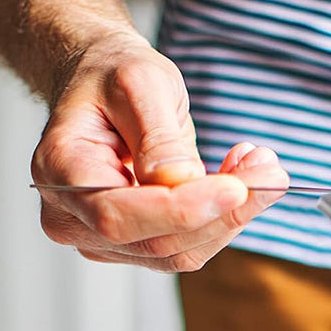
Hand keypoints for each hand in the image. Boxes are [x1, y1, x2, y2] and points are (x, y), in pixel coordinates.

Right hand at [31, 32, 287, 271]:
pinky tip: (244, 180)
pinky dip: (228, 217)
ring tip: (263, 168)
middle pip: (158, 241)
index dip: (181, 210)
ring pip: (183, 251)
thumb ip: (159, 138)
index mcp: (61, 172)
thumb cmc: (114, 79)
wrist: (109, 91)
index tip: (235, 188)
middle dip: (224, 212)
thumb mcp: (140, 84)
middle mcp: (74, 217)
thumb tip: (183, 182)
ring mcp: (106, 239)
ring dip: (235, 215)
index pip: (118, 216)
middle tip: (270, 171)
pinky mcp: (142, 243)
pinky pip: (193, 245)